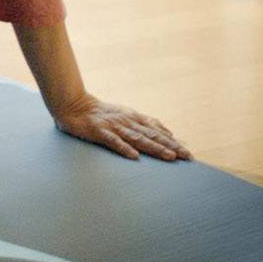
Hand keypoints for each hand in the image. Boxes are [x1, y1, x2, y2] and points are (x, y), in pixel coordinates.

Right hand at [51, 94, 190, 160]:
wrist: (74, 105)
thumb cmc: (101, 113)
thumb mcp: (126, 115)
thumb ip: (144, 124)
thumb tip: (167, 133)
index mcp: (134, 118)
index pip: (158, 131)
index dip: (173, 142)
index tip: (188, 153)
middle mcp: (127, 121)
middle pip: (153, 135)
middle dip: (171, 146)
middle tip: (187, 157)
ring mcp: (114, 126)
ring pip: (138, 138)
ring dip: (154, 147)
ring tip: (169, 157)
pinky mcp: (99, 132)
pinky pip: (113, 141)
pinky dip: (124, 148)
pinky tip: (134, 156)